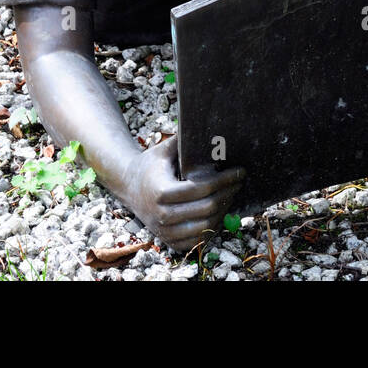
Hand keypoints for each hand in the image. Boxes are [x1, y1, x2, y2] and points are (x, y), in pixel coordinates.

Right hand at [123, 135, 244, 251]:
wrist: (128, 187)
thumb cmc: (150, 165)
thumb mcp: (163, 150)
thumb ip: (182, 140)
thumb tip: (209, 125)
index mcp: (161, 192)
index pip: (201, 189)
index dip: (224, 180)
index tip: (239, 171)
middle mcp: (162, 215)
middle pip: (206, 209)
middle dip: (227, 194)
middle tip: (239, 182)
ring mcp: (165, 232)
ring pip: (204, 227)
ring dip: (223, 211)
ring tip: (232, 195)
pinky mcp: (169, 242)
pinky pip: (197, 240)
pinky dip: (212, 228)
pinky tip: (220, 212)